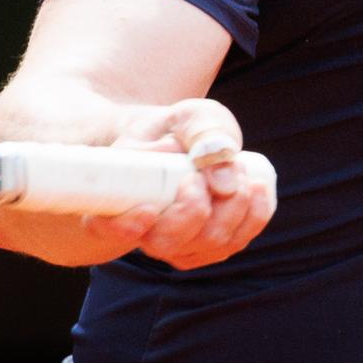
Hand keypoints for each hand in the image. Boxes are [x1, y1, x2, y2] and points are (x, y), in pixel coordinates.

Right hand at [80, 97, 276, 269]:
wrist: (182, 143)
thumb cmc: (175, 129)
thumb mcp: (186, 116)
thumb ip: (201, 132)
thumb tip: (225, 179)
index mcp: (113, 196)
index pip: (104, 227)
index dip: (124, 227)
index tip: (147, 209)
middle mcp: (141, 230)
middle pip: (165, 243)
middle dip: (194, 211)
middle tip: (205, 173)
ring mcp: (177, 244)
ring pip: (204, 246)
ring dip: (232, 209)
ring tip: (240, 166)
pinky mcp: (208, 247)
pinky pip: (233, 244)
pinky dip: (252, 217)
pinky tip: (257, 187)